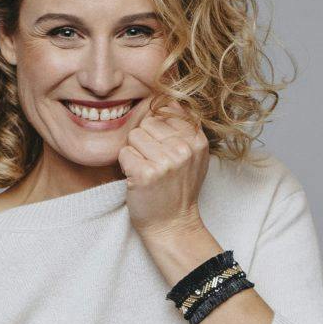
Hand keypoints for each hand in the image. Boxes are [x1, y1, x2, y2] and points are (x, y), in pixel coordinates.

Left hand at [119, 97, 210, 241]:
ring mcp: (166, 162)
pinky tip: (138, 180)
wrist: (172, 225)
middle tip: (155, 165)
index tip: (165, 152)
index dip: (159, 131)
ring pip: (134, 136)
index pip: (167, 111)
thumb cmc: (178, 190)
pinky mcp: (146, 174)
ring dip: (135, 154)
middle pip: (147, 122)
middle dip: (146, 142)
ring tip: (147, 172)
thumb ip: (184, 127)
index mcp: (198, 140)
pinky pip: (124, 153)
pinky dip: (125, 167)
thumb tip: (167, 98)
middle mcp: (184, 149)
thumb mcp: (193, 156)